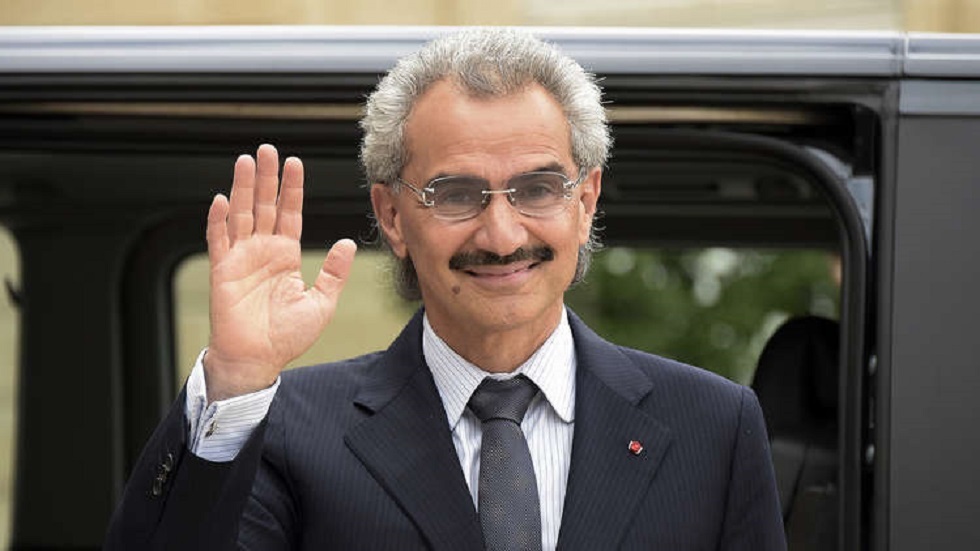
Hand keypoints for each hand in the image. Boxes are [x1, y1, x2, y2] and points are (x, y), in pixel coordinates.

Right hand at [203, 144, 355, 401]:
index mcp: (285, 255)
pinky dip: (219, 220)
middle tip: (267, 149)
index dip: (292, 188)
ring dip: (243, 188)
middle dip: (266, 177)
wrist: (258, 359)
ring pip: (242, 214)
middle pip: (264, 205)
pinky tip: (222, 200)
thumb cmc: (287, 336)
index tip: (294, 163)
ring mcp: (241, 258)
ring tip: (246, 162)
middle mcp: (262, 251)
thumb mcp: (321, 302)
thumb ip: (334, 272)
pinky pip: (219, 240)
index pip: (289, 213)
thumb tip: (348, 243)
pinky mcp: (223, 271)